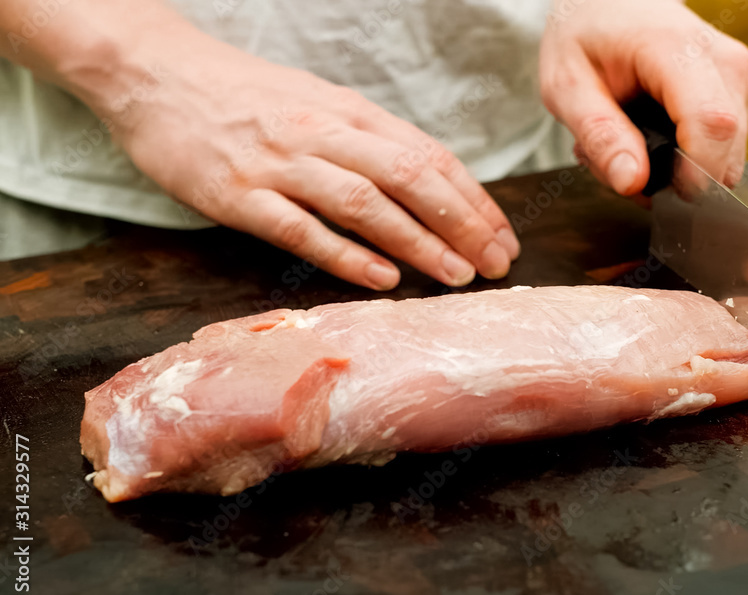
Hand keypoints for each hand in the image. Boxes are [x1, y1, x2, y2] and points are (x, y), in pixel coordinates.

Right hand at [71, 16, 518, 289]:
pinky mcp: (238, 195)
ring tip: (456, 275)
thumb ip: (367, 139)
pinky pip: (301, 229)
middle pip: (411, 178)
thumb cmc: (243, 94)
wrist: (152, 72)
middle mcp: (323, 133)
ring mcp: (280, 163)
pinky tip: (382, 278)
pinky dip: (346, 255)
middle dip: (462, 224)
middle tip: (496, 264)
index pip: (430, 156)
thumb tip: (426, 180)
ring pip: (366, 204)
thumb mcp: (317, 102)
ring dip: (418, 242)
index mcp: (349, 111)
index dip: (474, 200)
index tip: (503, 236)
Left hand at [539, 0, 747, 193]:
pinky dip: (687, 155)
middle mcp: (722, 60)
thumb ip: (599, 135)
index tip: (662, 196)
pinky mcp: (738, 90)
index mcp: (677, 49)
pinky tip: (650, 135)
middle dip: (676, 178)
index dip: (695, 174)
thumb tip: (633, 182)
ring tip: (628, 142)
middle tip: (619, 162)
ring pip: (725, 154)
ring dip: (677, 168)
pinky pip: (724, 145)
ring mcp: (737, 75)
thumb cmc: (584, 34)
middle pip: (725, 147)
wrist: (608, 0)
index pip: (712, 124)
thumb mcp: (567, 86)